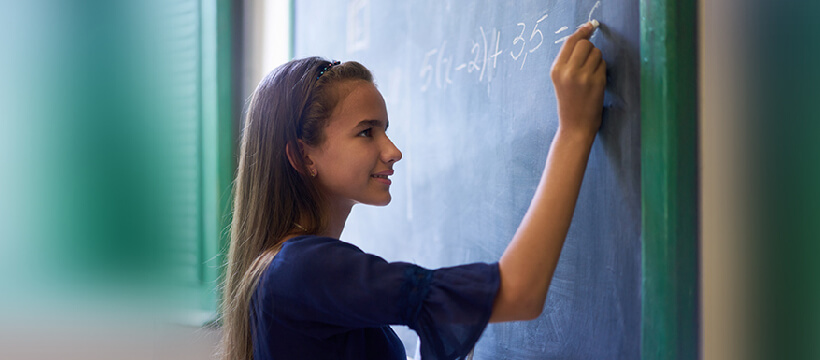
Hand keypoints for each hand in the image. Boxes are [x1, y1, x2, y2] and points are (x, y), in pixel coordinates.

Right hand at [550, 21, 605, 139]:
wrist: (575, 127)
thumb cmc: (569, 103)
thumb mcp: (560, 80)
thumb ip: (568, 61)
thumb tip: (583, 38)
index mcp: (556, 70)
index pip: (570, 41)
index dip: (581, 32)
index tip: (589, 27)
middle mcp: (568, 71)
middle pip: (585, 44)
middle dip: (590, 48)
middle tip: (589, 60)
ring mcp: (582, 76)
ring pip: (596, 52)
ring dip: (597, 60)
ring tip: (591, 75)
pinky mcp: (596, 82)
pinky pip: (603, 64)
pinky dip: (602, 70)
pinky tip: (596, 82)